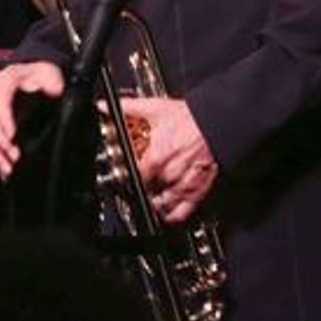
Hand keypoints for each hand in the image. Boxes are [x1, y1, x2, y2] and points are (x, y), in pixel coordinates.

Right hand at [0, 62, 65, 180]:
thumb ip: (50, 85)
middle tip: (15, 156)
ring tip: (9, 167)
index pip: (0, 99)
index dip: (4, 119)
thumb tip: (51, 97)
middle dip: (3, 142)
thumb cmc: (44, 75)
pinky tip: (4, 168)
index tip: (12, 135)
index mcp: (6, 80)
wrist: (43, 77)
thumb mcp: (49, 75)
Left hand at [119, 97, 218, 224]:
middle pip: (147, 190)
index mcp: (157, 157)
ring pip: (162, 204)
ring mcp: (184, 184)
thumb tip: (105, 106)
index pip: (134, 175)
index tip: (126, 172)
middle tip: (138, 181)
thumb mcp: (154, 108)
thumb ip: (128, 108)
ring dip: (154, 201)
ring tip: (150, 195)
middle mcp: (170, 174)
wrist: (216, 122)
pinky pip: (182, 212)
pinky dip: (171, 214)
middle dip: (141, 186)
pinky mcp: (198, 190)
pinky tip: (165, 210)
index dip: (128, 175)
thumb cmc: (188, 117)